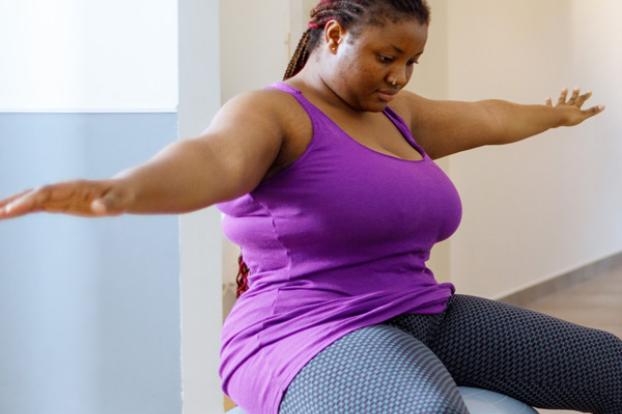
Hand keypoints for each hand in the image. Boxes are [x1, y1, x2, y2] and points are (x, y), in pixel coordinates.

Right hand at [0, 179, 135, 219]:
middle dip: (12, 202)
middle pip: (32, 194)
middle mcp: (63, 190)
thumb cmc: (122, 196)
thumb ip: (110, 204)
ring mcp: (59, 196)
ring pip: (30, 200)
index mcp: (74, 188)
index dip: (28, 200)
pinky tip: (5, 214)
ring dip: (11, 205)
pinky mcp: (59, 204)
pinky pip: (35, 206)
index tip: (11, 210)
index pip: (46, 193)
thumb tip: (98, 208)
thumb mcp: (121, 201)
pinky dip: (20, 209)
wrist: (122, 192)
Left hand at [545, 87, 604, 126]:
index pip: (581, 100)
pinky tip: (547, 98)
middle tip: (577, 87)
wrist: (554, 118)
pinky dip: (549, 101)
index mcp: (574, 108)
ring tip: (564, 88)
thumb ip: (592, 111)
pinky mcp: (550, 111)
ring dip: (563, 94)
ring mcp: (558, 108)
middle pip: (572, 99)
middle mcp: (566, 106)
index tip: (590, 91)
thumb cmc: (568, 118)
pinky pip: (549, 105)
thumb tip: (603, 106)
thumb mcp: (582, 116)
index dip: (586, 96)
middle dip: (575, 93)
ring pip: (561, 100)